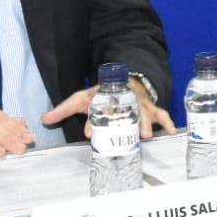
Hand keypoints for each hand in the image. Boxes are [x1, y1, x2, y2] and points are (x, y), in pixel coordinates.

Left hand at [43, 76, 176, 139]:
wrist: (124, 82)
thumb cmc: (101, 94)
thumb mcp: (81, 99)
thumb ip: (63, 110)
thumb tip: (44, 119)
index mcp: (104, 98)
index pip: (98, 109)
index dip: (94, 121)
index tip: (89, 132)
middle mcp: (123, 102)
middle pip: (125, 112)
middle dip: (126, 123)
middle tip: (127, 133)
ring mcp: (138, 105)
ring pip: (144, 113)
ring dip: (146, 123)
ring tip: (146, 134)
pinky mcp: (150, 108)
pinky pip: (161, 114)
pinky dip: (167, 121)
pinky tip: (172, 130)